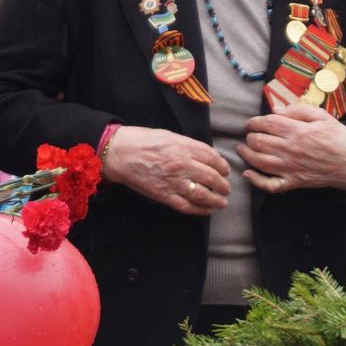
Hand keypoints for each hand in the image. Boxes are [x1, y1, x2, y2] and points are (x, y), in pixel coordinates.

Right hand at [101, 125, 230, 215]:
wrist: (119, 153)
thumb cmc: (143, 141)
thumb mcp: (170, 136)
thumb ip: (189, 146)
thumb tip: (205, 157)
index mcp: (185, 147)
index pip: (214, 159)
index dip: (223, 167)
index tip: (225, 171)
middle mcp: (182, 164)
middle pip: (212, 177)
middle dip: (223, 185)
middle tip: (226, 188)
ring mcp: (173, 181)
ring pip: (203, 194)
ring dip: (216, 200)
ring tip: (222, 202)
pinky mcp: (164, 195)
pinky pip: (187, 206)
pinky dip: (200, 209)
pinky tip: (207, 210)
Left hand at [238, 103, 345, 193]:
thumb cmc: (337, 137)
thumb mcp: (322, 116)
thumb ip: (298, 110)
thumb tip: (276, 110)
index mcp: (297, 131)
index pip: (267, 124)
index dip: (254, 122)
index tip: (250, 123)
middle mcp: (291, 150)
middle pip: (259, 142)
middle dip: (250, 137)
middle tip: (249, 135)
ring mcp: (291, 168)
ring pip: (260, 162)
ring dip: (246, 154)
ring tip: (242, 149)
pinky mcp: (294, 182)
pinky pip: (271, 185)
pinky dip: (256, 180)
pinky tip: (248, 174)